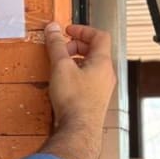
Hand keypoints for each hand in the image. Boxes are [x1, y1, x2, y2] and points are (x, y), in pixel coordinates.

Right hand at [38, 22, 114, 158]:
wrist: (79, 130)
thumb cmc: (74, 100)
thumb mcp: (60, 67)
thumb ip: (56, 45)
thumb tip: (53, 28)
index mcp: (103, 62)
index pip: (99, 36)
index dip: (83, 30)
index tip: (68, 31)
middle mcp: (107, 74)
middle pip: (96, 50)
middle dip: (76, 46)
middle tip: (61, 49)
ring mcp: (103, 88)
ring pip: (92, 66)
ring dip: (76, 60)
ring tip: (61, 65)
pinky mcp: (96, 100)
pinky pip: (89, 79)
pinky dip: (77, 74)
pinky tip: (64, 82)